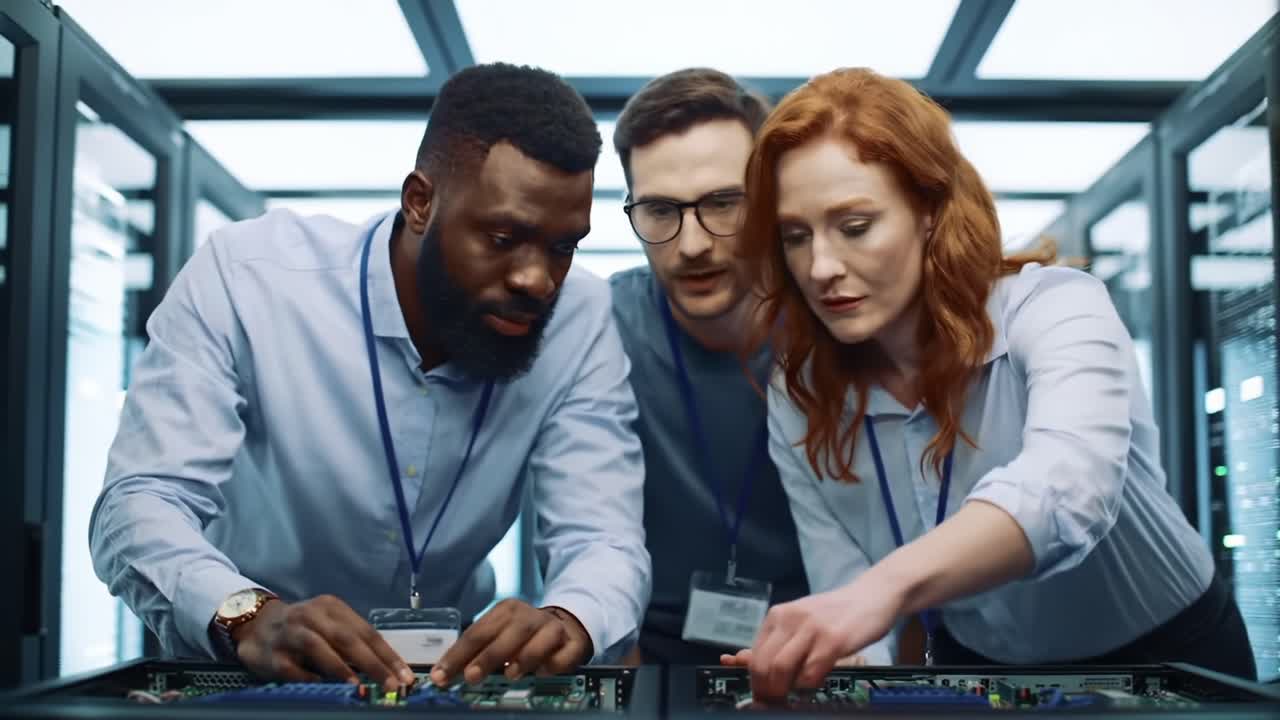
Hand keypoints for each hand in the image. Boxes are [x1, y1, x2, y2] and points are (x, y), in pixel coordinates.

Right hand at [232, 595, 415, 688]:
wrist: (256, 624)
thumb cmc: (303, 628)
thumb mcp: (329, 626)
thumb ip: (353, 643)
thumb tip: (387, 669)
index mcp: (332, 608)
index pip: (366, 631)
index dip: (387, 654)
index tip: (405, 674)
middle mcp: (312, 615)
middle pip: (347, 638)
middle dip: (372, 663)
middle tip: (391, 684)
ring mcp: (290, 633)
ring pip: (318, 646)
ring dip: (340, 667)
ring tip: (358, 686)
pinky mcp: (273, 653)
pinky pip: (292, 667)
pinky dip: (308, 677)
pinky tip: (324, 688)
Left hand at [429, 599, 592, 685]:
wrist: (564, 625)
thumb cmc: (522, 635)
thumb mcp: (498, 635)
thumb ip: (477, 651)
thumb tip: (446, 672)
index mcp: (505, 611)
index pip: (476, 633)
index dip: (457, 655)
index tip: (440, 675)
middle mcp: (529, 616)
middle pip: (506, 635)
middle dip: (487, 657)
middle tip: (471, 676)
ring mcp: (552, 628)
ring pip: (539, 640)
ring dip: (524, 658)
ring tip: (511, 675)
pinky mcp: (572, 643)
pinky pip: (563, 655)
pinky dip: (552, 665)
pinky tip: (543, 672)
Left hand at [745, 578, 903, 700]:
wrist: (872, 596)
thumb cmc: (836, 614)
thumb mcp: (801, 622)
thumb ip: (778, 642)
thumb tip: (744, 660)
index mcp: (778, 615)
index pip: (754, 655)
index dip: (755, 682)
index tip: (761, 696)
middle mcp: (791, 618)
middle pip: (763, 664)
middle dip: (766, 691)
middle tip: (774, 703)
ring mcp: (812, 628)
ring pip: (781, 669)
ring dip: (782, 692)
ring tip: (791, 700)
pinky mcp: (834, 639)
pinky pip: (810, 672)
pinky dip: (807, 687)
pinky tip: (814, 686)